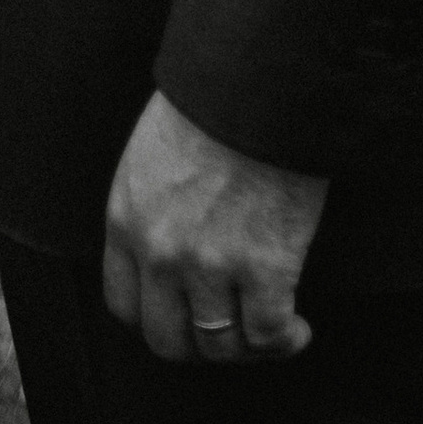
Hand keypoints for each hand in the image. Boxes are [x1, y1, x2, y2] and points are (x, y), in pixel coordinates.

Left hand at [102, 91, 326, 365]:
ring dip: (245, 349)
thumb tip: (176, 233)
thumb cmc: (217, 95)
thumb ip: (153, 202)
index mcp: (127, 217)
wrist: (264, 74)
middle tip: (227, 332)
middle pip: (167, 340)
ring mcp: (211, 263)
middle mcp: (160, 251)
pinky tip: (297, 331)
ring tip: (270, 334)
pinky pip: (268, 334)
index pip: (124, 304)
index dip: (156, 319)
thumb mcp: (155, 148)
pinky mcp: (265, 266)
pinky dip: (284, 341)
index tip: (183, 315)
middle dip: (199, 345)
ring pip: (219, 346)